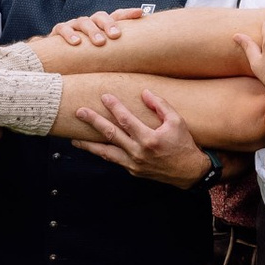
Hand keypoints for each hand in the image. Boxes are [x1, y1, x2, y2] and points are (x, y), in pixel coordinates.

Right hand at [33, 9, 140, 58]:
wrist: (57, 56)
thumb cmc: (84, 54)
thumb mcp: (102, 53)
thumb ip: (117, 52)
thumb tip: (142, 59)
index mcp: (101, 25)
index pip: (116, 15)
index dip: (128, 13)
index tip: (140, 13)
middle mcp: (89, 22)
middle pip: (100, 16)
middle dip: (108, 24)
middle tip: (115, 36)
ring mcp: (73, 25)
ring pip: (84, 21)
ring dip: (92, 31)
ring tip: (99, 42)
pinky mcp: (58, 31)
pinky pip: (63, 28)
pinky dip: (69, 34)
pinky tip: (76, 42)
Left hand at [72, 87, 210, 188]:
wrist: (189, 172)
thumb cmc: (184, 144)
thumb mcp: (177, 121)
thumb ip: (160, 105)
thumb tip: (144, 93)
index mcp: (149, 138)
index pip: (126, 119)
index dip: (114, 106)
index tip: (104, 96)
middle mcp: (138, 152)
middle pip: (110, 134)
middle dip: (93, 122)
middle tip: (79, 112)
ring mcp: (133, 164)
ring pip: (106, 153)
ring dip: (89, 146)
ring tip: (74, 140)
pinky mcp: (132, 171)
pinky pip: (114, 160)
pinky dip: (103, 153)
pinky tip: (95, 147)